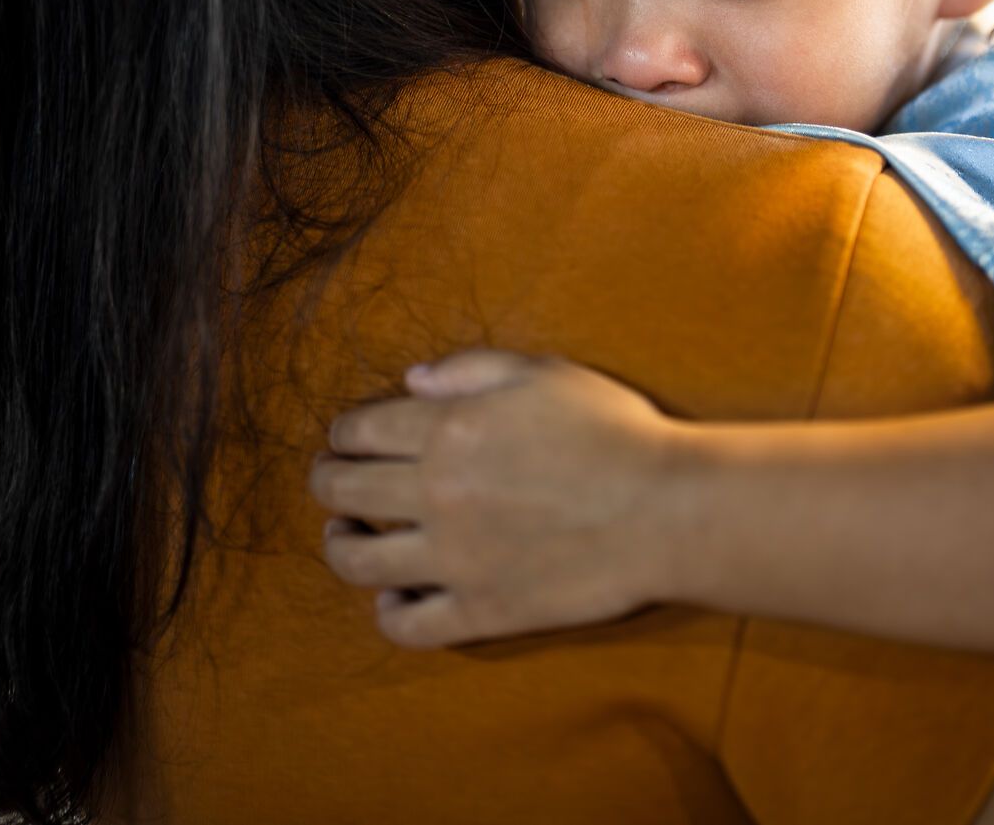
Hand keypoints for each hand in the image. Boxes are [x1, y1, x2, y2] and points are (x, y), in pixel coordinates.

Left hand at [309, 349, 692, 649]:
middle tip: (331, 480)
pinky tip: (395, 596)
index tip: (347, 437)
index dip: (344, 432)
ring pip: (357, 560)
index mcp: (448, 428)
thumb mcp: (544, 373)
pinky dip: (388, 612)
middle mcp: (436, 492)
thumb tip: (409, 381)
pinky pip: (406, 624)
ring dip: (339, 544)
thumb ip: (470, 369)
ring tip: (344, 536)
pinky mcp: (480, 609)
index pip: (358, 430)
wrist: (666, 509)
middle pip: (342, 490)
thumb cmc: (615, 432)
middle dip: (326, 480)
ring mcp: (453, 558)